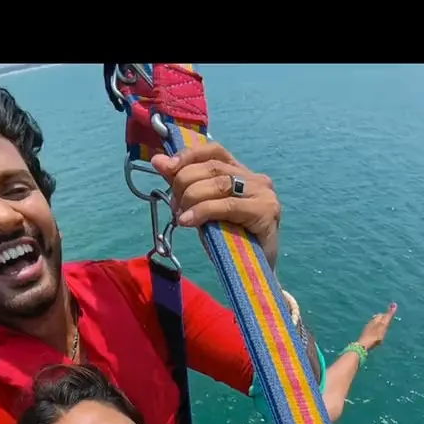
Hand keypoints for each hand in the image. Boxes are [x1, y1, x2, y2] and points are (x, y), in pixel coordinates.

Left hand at [150, 140, 281, 265]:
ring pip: (218, 184)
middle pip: (212, 167)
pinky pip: (226, 205)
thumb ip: (184, 184)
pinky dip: (202, 212)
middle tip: (174, 206)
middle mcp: (255, 178)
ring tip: (180, 216)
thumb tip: (157, 161)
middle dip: (185, 183)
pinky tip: (188, 222)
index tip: (166, 167)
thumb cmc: (229, 240)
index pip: (213, 150)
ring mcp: (263, 193)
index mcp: (241, 173)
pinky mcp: (265, 211)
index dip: (188, 155)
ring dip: (191, 198)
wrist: (255, 272)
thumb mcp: (201, 208)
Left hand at [357, 303, 397, 350]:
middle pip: (378, 319)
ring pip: (374, 324)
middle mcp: (371, 322)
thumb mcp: (384, 324)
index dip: (387, 316)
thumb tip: (394, 303)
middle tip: (388, 324)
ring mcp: (367, 328)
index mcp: (376, 319)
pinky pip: (372, 330)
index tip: (391, 319)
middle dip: (382, 320)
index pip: (382, 315)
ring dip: (379, 326)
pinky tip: (376, 336)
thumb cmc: (376, 335)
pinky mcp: (365, 334)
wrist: (364, 345)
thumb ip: (389, 315)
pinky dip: (375, 331)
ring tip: (383, 330)